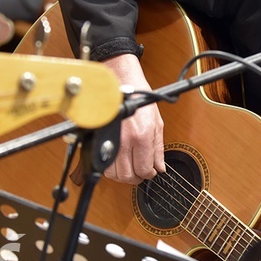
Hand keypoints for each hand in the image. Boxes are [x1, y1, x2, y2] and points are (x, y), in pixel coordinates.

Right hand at [103, 54, 165, 183]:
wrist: (120, 82)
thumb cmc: (139, 99)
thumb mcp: (157, 123)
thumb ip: (158, 148)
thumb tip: (160, 168)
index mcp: (141, 136)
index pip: (144, 170)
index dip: (149, 174)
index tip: (150, 171)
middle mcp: (124, 141)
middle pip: (127, 176)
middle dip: (135, 178)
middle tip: (140, 171)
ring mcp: (110, 140)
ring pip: (113, 174)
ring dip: (122, 174)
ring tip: (129, 166)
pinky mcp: (100, 139)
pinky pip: (103, 164)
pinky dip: (111, 168)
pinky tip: (118, 161)